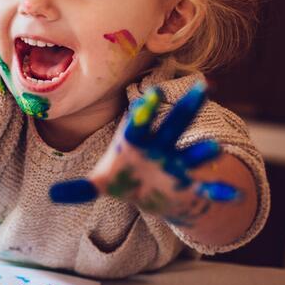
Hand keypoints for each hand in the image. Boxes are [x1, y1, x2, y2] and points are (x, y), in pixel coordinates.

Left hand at [49, 82, 239, 225]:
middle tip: (203, 88)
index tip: (151, 94)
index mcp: (137, 140)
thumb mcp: (102, 182)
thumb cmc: (126, 177)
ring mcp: (178, 164)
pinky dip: (220, 192)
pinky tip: (233, 196)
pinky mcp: (189, 184)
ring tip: (213, 149)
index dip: (146, 110)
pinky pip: (207, 188)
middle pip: (174, 125)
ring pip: (192, 154)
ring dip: (203, 152)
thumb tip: (51, 195)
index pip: (140, 121)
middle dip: (187, 109)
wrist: (151, 193)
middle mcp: (161, 147)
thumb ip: (81, 188)